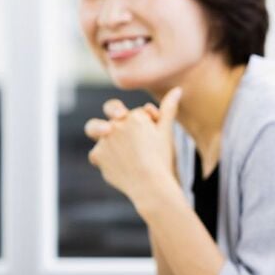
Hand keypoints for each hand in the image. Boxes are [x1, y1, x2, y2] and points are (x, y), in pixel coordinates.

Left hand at [87, 87, 182, 209]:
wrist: (150, 184)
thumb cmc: (162, 158)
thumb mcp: (167, 132)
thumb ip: (168, 109)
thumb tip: (178, 89)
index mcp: (135, 116)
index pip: (137, 112)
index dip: (145, 118)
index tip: (153, 124)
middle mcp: (117, 124)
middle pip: (112, 109)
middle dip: (115, 112)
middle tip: (120, 121)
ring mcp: (105, 139)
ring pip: (98, 131)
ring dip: (103, 133)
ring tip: (114, 144)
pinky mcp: (97, 155)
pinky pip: (98, 154)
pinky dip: (106, 159)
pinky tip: (118, 167)